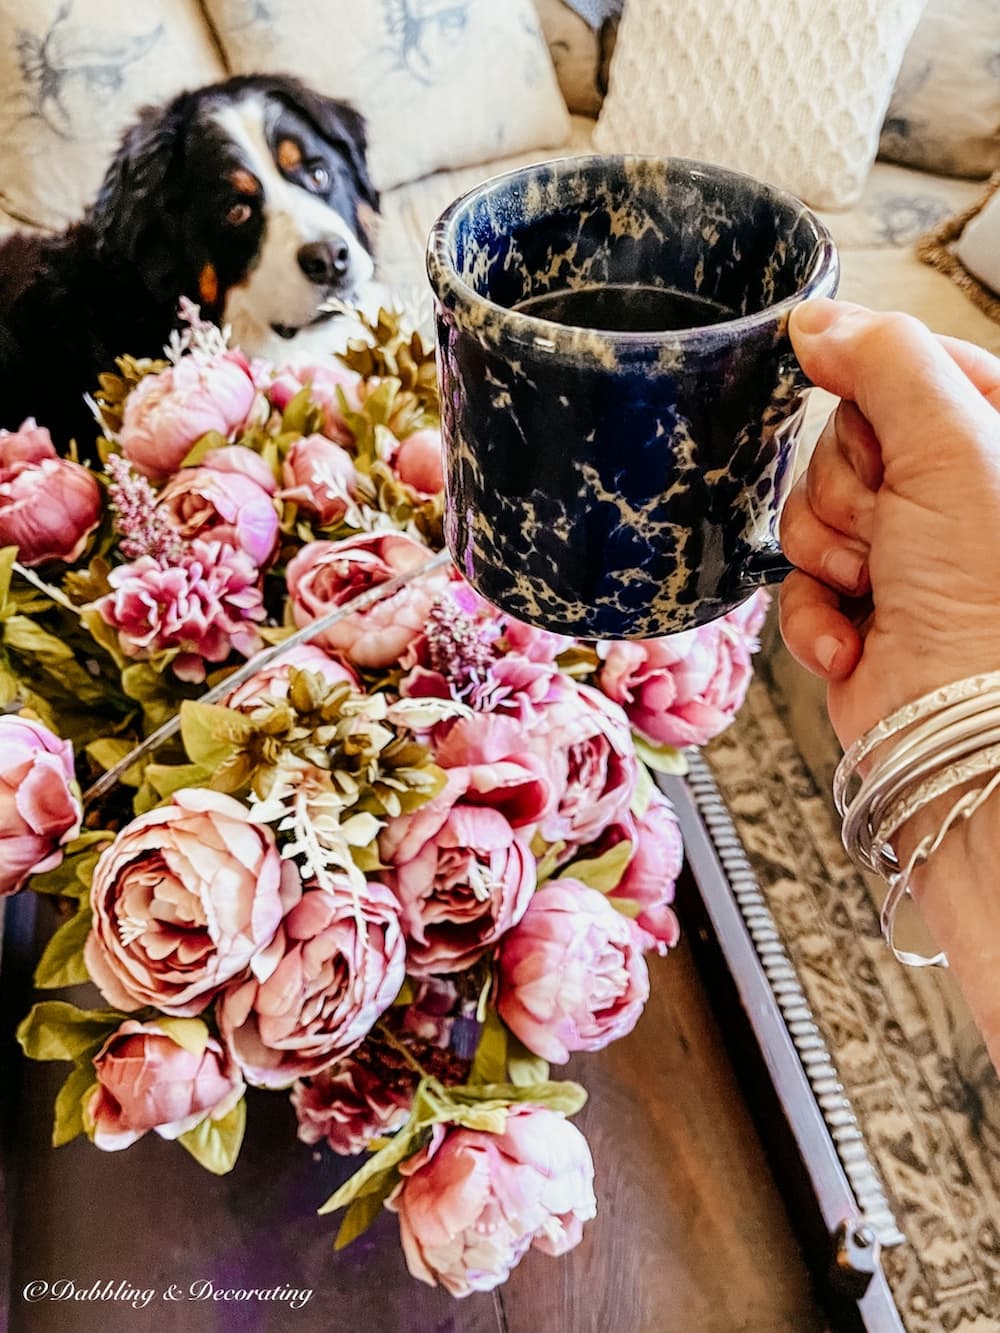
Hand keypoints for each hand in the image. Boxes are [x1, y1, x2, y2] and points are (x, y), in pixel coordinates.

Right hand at [779, 300, 999, 751]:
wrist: (956, 728)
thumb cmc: (988, 597)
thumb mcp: (949, 447)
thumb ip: (885, 363)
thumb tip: (816, 320)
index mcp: (990, 439)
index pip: (907, 366)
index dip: (874, 392)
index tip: (879, 427)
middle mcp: (949, 494)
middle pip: (843, 440)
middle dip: (851, 490)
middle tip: (892, 525)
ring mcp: (901, 553)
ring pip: (810, 509)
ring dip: (829, 552)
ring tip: (876, 585)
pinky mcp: (855, 609)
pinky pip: (797, 581)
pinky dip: (815, 613)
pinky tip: (855, 637)